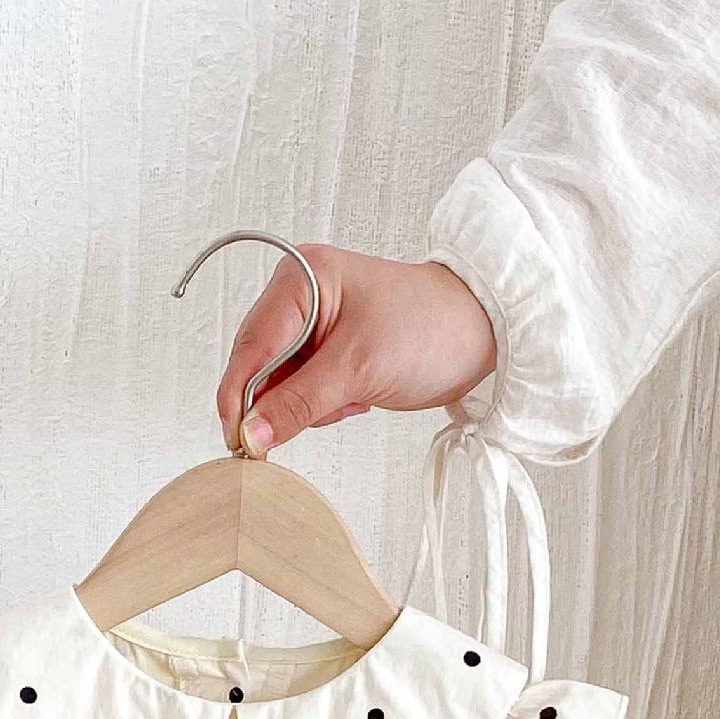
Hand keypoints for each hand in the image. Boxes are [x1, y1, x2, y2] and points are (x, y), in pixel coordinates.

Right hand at [215, 246, 496, 456]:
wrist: (482, 333)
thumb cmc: (430, 329)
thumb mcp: (359, 369)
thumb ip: (298, 403)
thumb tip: (251, 435)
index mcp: (301, 279)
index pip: (251, 344)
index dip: (238, 395)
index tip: (238, 439)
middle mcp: (299, 297)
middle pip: (257, 367)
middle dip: (284, 399)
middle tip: (322, 410)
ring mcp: (312, 326)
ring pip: (278, 386)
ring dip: (308, 406)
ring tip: (352, 397)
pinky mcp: (326, 353)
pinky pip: (300, 392)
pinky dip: (322, 407)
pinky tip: (356, 398)